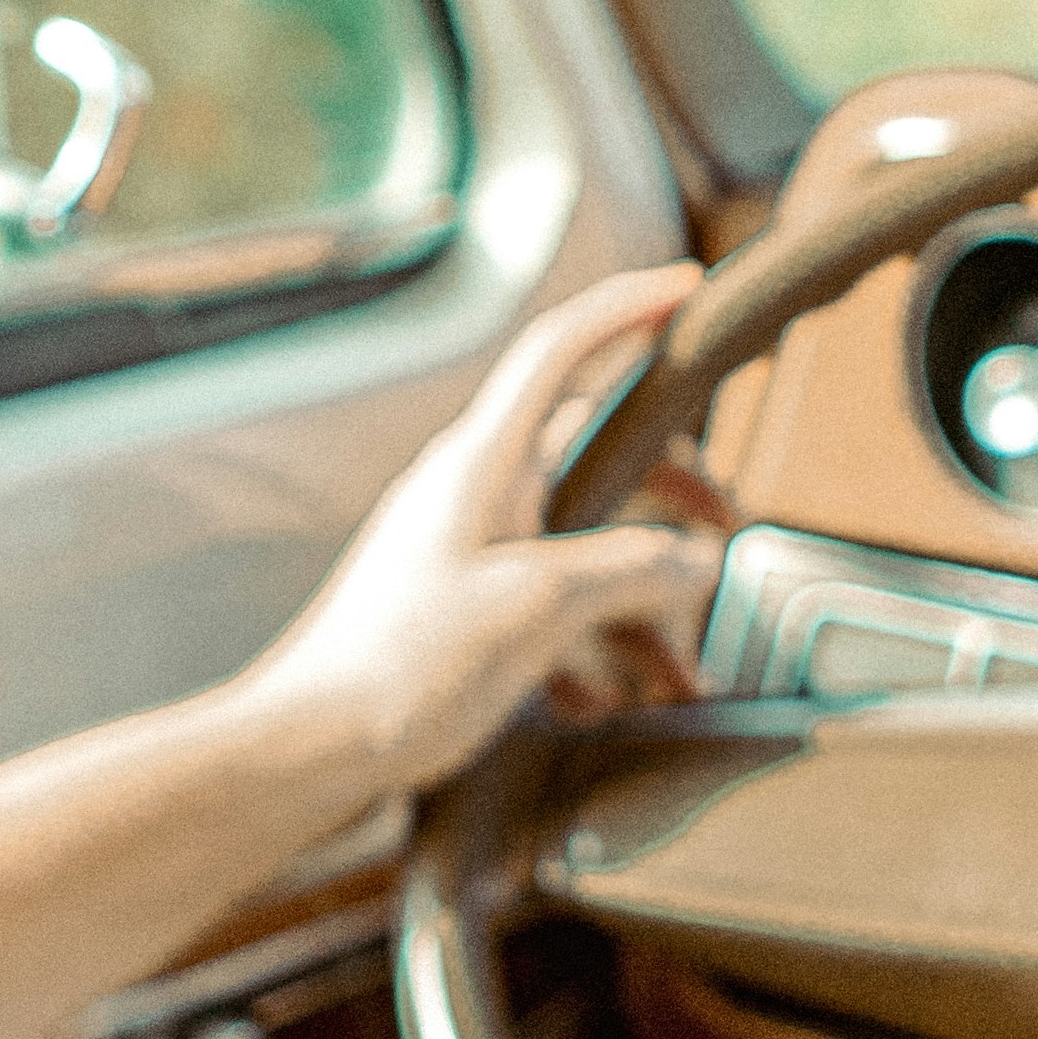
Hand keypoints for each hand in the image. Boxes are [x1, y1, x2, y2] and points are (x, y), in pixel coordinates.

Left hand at [253, 271, 727, 803]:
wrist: (311, 749)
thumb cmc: (399, 669)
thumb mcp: (539, 606)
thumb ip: (632, 567)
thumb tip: (696, 558)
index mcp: (485, 462)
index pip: (562, 349)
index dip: (627, 309)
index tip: (688, 289)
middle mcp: (477, 494)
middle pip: (596, 459)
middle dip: (670, 500)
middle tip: (726, 534)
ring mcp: (469, 553)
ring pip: (584, 549)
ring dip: (640, 605)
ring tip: (678, 672)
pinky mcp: (463, 613)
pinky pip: (551, 609)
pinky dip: (591, 649)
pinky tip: (604, 701)